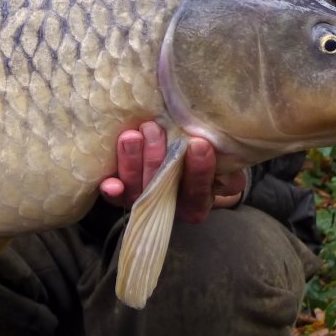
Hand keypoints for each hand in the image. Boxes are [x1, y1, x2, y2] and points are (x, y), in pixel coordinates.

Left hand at [99, 122, 245, 221]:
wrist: (183, 163)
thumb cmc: (202, 158)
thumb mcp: (221, 161)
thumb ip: (224, 158)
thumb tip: (220, 143)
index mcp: (198, 201)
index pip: (199, 191)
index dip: (199, 170)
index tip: (199, 144)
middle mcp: (171, 206)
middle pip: (163, 189)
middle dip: (157, 159)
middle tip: (154, 129)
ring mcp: (145, 202)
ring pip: (138, 189)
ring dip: (133, 163)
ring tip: (132, 136)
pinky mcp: (124, 194)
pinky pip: (116, 196)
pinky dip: (112, 189)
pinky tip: (110, 184)